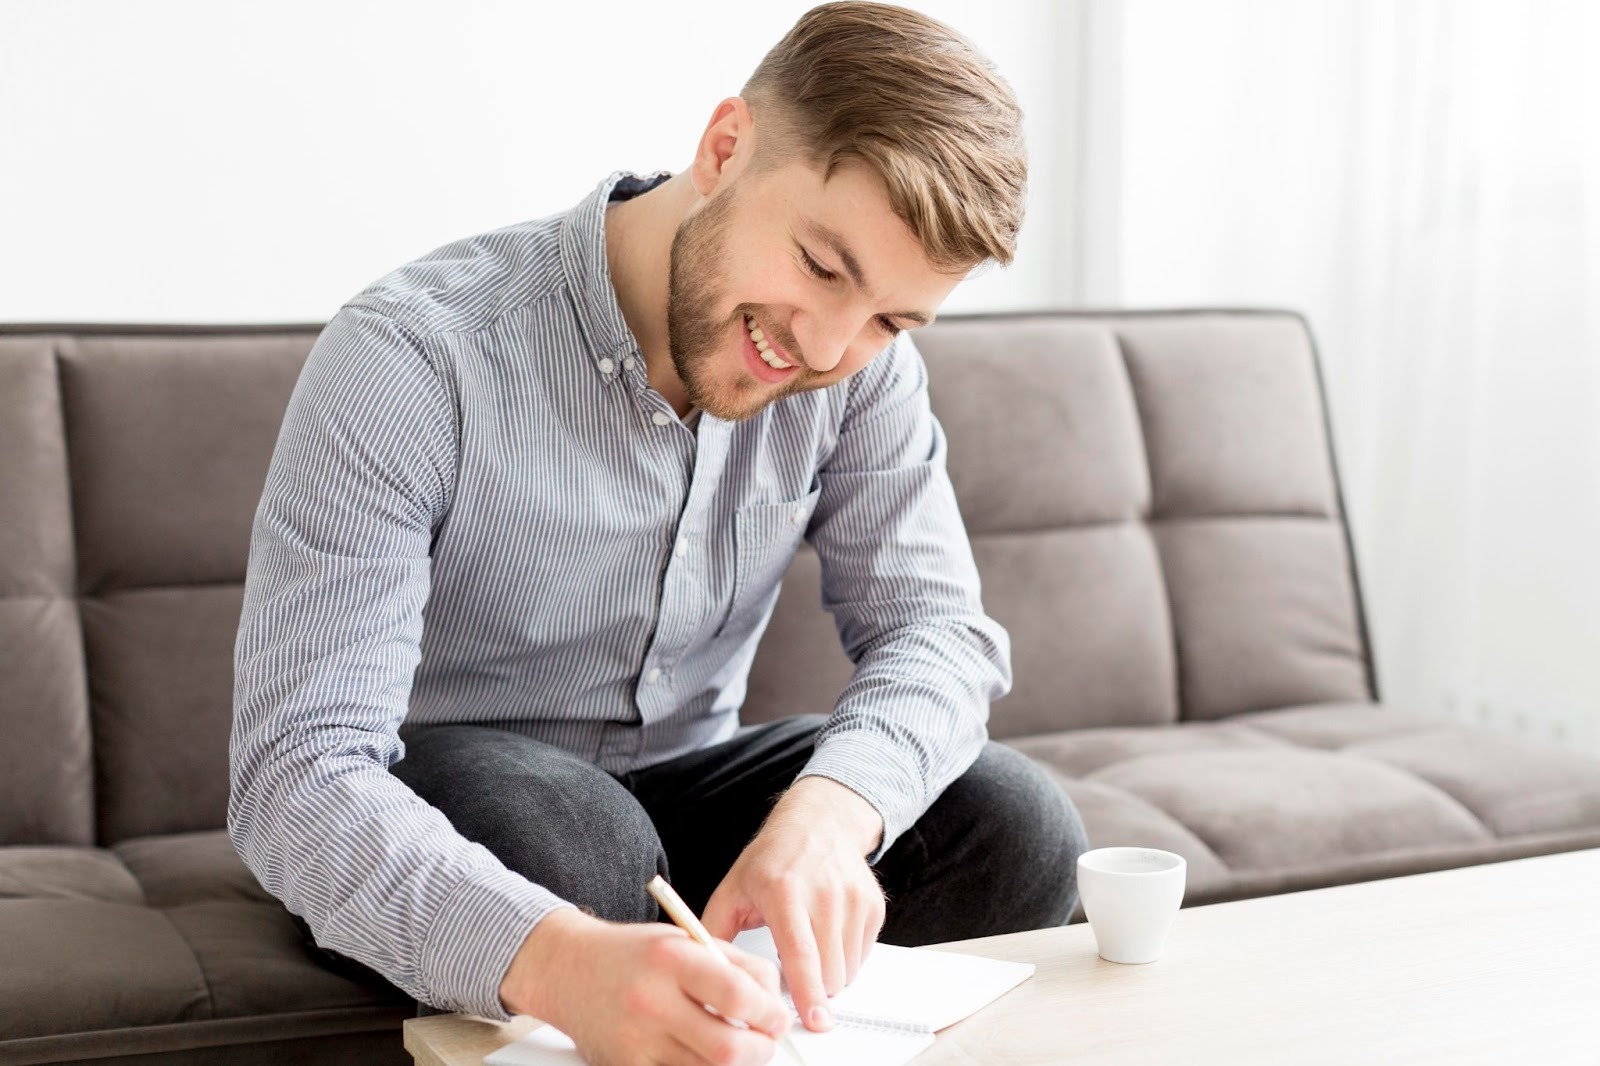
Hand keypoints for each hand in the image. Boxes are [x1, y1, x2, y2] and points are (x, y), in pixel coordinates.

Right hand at [499, 907, 790, 1065]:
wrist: (568, 969)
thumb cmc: (630, 953)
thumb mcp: (685, 939)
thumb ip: (734, 964)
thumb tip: (774, 997)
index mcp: (672, 960)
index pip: (738, 996)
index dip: (770, 1013)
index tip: (777, 1016)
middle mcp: (651, 1001)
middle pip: (727, 1048)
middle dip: (760, 1049)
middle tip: (765, 1039)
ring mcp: (636, 1040)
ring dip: (733, 1062)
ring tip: (734, 1042)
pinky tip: (700, 1052)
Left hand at [700, 776, 886, 1033]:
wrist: (818, 823)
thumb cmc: (772, 859)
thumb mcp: (733, 888)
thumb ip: (714, 931)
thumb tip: (701, 973)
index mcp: (784, 891)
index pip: (801, 953)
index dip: (807, 993)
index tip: (812, 1021)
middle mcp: (824, 893)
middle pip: (829, 971)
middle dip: (811, 988)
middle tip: (791, 972)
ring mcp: (854, 898)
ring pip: (847, 969)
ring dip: (827, 974)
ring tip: (807, 947)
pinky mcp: (873, 905)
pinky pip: (862, 956)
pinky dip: (844, 958)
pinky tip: (825, 935)